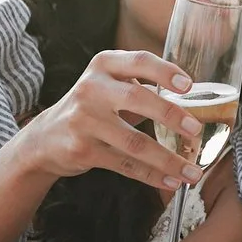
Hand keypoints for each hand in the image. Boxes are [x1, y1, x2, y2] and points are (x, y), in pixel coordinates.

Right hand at [19, 49, 207, 197]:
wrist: (45, 138)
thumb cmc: (92, 107)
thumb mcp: (109, 84)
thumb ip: (141, 84)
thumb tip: (192, 99)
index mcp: (104, 65)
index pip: (139, 61)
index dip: (165, 71)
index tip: (189, 85)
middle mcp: (92, 89)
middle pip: (137, 98)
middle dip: (170, 115)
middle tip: (196, 130)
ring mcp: (84, 120)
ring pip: (134, 141)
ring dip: (168, 160)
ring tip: (193, 171)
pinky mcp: (82, 150)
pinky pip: (124, 164)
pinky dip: (151, 175)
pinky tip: (171, 181)